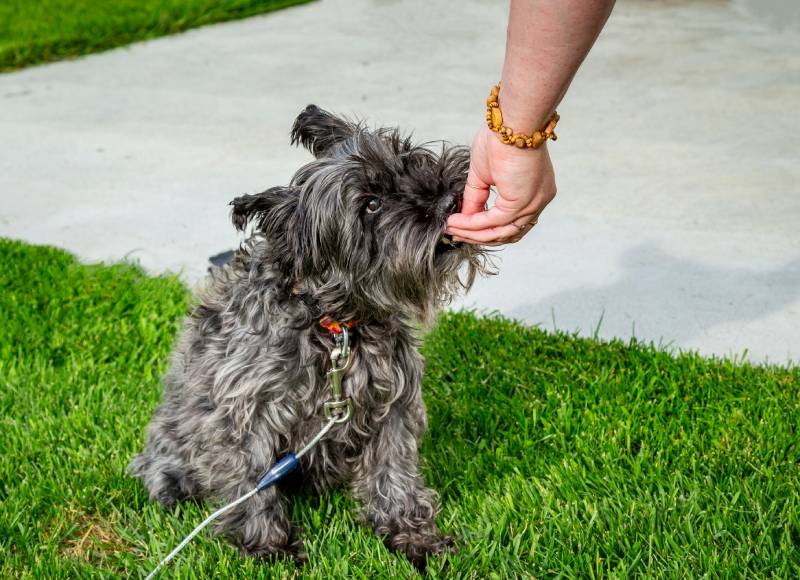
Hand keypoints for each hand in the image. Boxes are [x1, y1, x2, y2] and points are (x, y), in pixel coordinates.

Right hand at [447, 125, 556, 244]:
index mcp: (534, 193)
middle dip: (478, 236)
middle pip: (507, 233)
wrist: (511, 122)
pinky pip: (493, 222)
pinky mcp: (521, 203)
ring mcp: (532, 204)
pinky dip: (473, 224)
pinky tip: (457, 222)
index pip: (512, 223)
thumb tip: (464, 217)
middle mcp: (537, 202)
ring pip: (500, 232)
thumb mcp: (483, 175)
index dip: (487, 231)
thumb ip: (476, 198)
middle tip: (455, 234)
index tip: (464, 230)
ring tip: (452, 228)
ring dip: (473, 233)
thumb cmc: (500, 139)